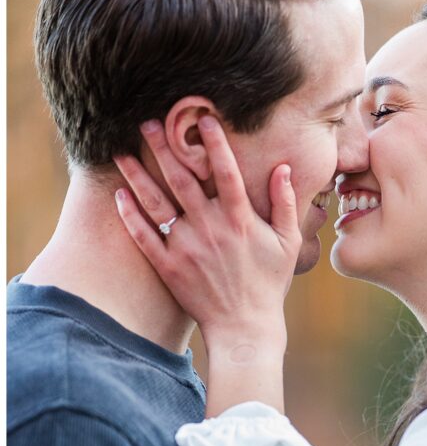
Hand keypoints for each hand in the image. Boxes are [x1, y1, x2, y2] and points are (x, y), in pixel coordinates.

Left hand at [114, 117, 300, 346]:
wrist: (244, 327)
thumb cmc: (269, 284)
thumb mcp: (288, 243)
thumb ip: (284, 204)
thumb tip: (283, 168)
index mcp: (239, 219)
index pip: (226, 171)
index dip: (214, 142)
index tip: (203, 118)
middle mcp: (210, 228)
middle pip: (181, 178)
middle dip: (163, 147)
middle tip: (148, 122)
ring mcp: (186, 247)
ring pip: (155, 202)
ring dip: (136, 175)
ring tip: (120, 152)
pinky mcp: (169, 267)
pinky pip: (144, 237)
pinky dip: (129, 216)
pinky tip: (119, 196)